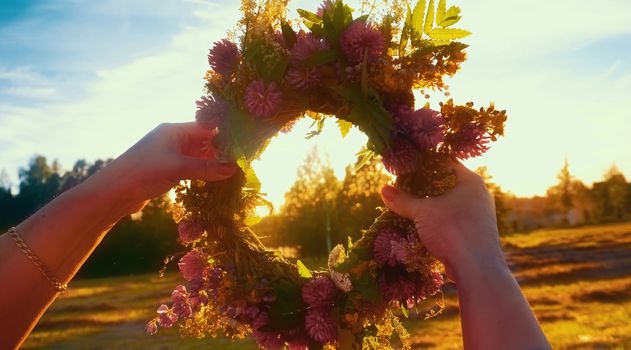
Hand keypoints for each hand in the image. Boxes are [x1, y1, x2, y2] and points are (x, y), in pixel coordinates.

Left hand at [85, 122, 236, 213]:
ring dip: (215, 165)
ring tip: (235, 175)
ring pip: (201, 157)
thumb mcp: (177, 168)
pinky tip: (216, 184)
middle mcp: (174, 140)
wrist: (112, 193)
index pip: (208, 128)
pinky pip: (193, 169)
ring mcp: (171, 156)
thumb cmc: (142, 172)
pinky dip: (204, 175)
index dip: (227, 136)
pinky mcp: (168, 171)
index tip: (246, 146)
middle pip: (206, 142)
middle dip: (224, 152)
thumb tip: (235, 168)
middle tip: (244, 164)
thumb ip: (207, 168)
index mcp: (175, 131)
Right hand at [380, 162, 504, 280]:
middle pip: (446, 183)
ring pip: (449, 203)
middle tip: (403, 187)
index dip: (424, 163)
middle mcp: (478, 194)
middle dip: (424, 187)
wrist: (477, 268)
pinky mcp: (475, 232)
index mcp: (470, 181)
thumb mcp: (422, 212)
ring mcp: (478, 214)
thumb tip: (383, 189)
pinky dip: (438, 221)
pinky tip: (422, 226)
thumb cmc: (452, 230)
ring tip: (409, 207)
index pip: (445, 162)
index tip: (406, 167)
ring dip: (430, 206)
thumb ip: (403, 200)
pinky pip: (452, 220)